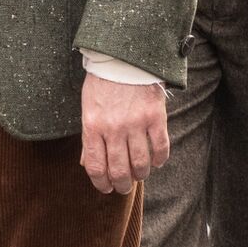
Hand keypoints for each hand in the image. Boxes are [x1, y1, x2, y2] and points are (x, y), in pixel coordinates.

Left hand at [78, 73, 170, 195]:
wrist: (124, 58)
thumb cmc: (102, 84)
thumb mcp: (88, 109)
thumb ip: (88, 137)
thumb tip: (86, 164)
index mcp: (93, 126)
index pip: (96, 166)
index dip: (101, 183)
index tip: (106, 188)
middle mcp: (114, 128)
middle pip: (119, 170)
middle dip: (122, 185)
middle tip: (124, 187)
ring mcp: (136, 123)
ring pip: (141, 163)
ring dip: (141, 175)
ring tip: (140, 174)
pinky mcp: (155, 117)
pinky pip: (160, 148)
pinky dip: (159, 160)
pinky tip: (156, 161)